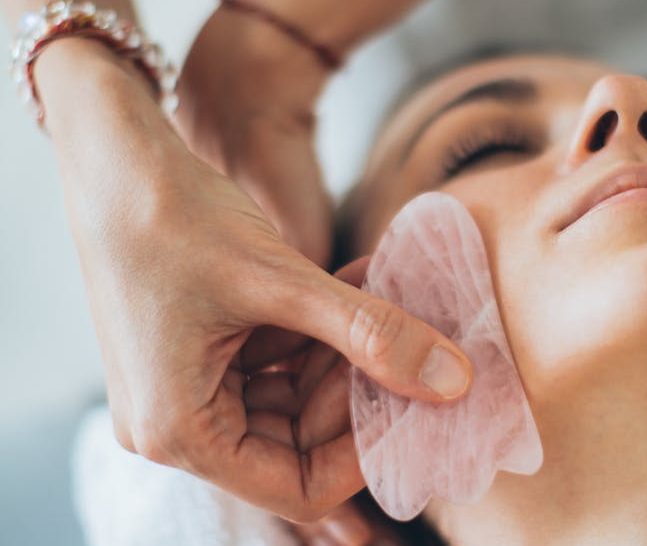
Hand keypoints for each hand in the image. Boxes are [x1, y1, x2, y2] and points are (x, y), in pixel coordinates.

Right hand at [34, 39, 471, 522]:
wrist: (118, 158)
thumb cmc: (175, 217)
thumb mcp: (284, 281)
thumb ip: (374, 334)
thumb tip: (453, 381)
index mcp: (179, 430)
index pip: (296, 486)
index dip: (364, 452)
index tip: (411, 400)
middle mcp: (176, 424)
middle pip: (297, 444)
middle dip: (358, 392)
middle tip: (408, 343)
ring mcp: (186, 389)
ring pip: (294, 401)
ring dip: (345, 354)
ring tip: (382, 301)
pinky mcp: (200, 356)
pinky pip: (276, 365)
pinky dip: (319, 334)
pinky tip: (356, 290)